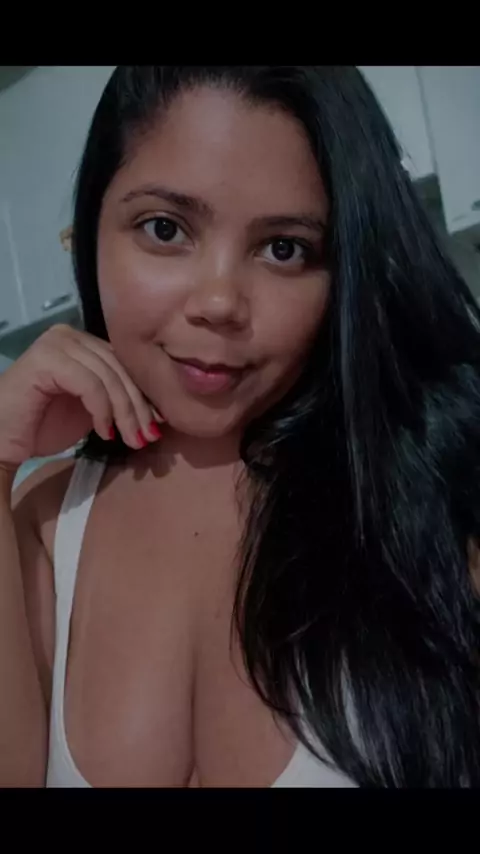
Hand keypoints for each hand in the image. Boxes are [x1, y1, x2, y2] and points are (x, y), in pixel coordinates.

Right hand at [0, 324, 163, 471]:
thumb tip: (159, 411)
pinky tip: (104, 433)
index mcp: (82, 342)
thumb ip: (117, 400)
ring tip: (132, 440)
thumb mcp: (92, 410)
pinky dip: (102, 411)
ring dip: (125, 413)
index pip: (125, 363)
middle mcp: (70, 335)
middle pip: (120, 368)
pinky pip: (89, 384)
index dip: (145, 394)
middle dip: (138, 406)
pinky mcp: (47, 359)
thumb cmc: (42, 426)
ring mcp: (56, 343)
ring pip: (108, 377)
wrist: (2, 439)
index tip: (158, 425)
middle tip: (148, 437)